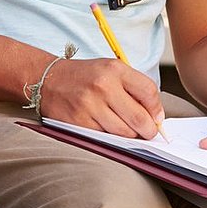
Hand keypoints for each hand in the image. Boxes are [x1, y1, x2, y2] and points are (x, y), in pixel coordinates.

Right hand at [38, 58, 165, 139]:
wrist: (48, 80)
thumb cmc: (85, 77)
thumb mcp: (111, 70)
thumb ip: (135, 88)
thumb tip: (156, 117)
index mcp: (114, 69)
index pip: (149, 92)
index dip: (157, 110)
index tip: (156, 117)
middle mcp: (103, 86)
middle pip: (140, 119)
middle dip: (148, 130)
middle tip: (147, 131)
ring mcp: (89, 105)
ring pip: (124, 133)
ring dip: (128, 135)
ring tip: (122, 126)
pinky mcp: (79, 122)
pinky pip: (106, 138)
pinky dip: (109, 136)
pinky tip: (104, 126)